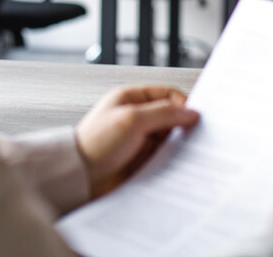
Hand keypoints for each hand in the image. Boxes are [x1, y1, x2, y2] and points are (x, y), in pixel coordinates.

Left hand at [74, 85, 198, 196]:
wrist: (78, 178)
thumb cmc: (95, 144)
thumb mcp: (132, 120)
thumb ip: (164, 113)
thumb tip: (191, 113)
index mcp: (131, 98)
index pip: (167, 94)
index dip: (183, 105)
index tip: (195, 119)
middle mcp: (135, 116)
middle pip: (170, 116)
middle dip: (181, 126)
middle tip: (193, 136)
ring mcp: (137, 138)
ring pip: (168, 137)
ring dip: (175, 144)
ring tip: (183, 152)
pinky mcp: (139, 158)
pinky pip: (162, 155)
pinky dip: (169, 159)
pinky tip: (173, 164)